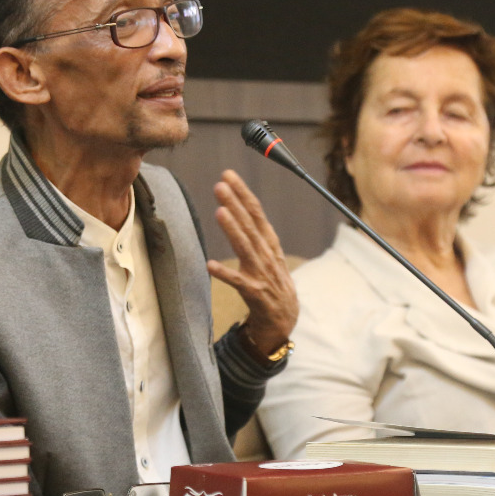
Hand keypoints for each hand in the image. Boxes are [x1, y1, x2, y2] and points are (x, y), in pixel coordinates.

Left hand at [206, 169, 298, 358]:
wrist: (284, 320)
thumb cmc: (272, 284)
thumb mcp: (268, 255)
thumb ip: (255, 234)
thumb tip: (238, 208)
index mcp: (269, 244)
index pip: (256, 213)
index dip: (243, 193)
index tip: (228, 175)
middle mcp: (267, 255)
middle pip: (250, 225)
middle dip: (235, 203)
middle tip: (220, 185)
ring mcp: (262, 274)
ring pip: (246, 248)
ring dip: (233, 230)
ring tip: (220, 211)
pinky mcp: (255, 294)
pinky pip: (238, 283)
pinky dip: (225, 274)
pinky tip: (210, 265)